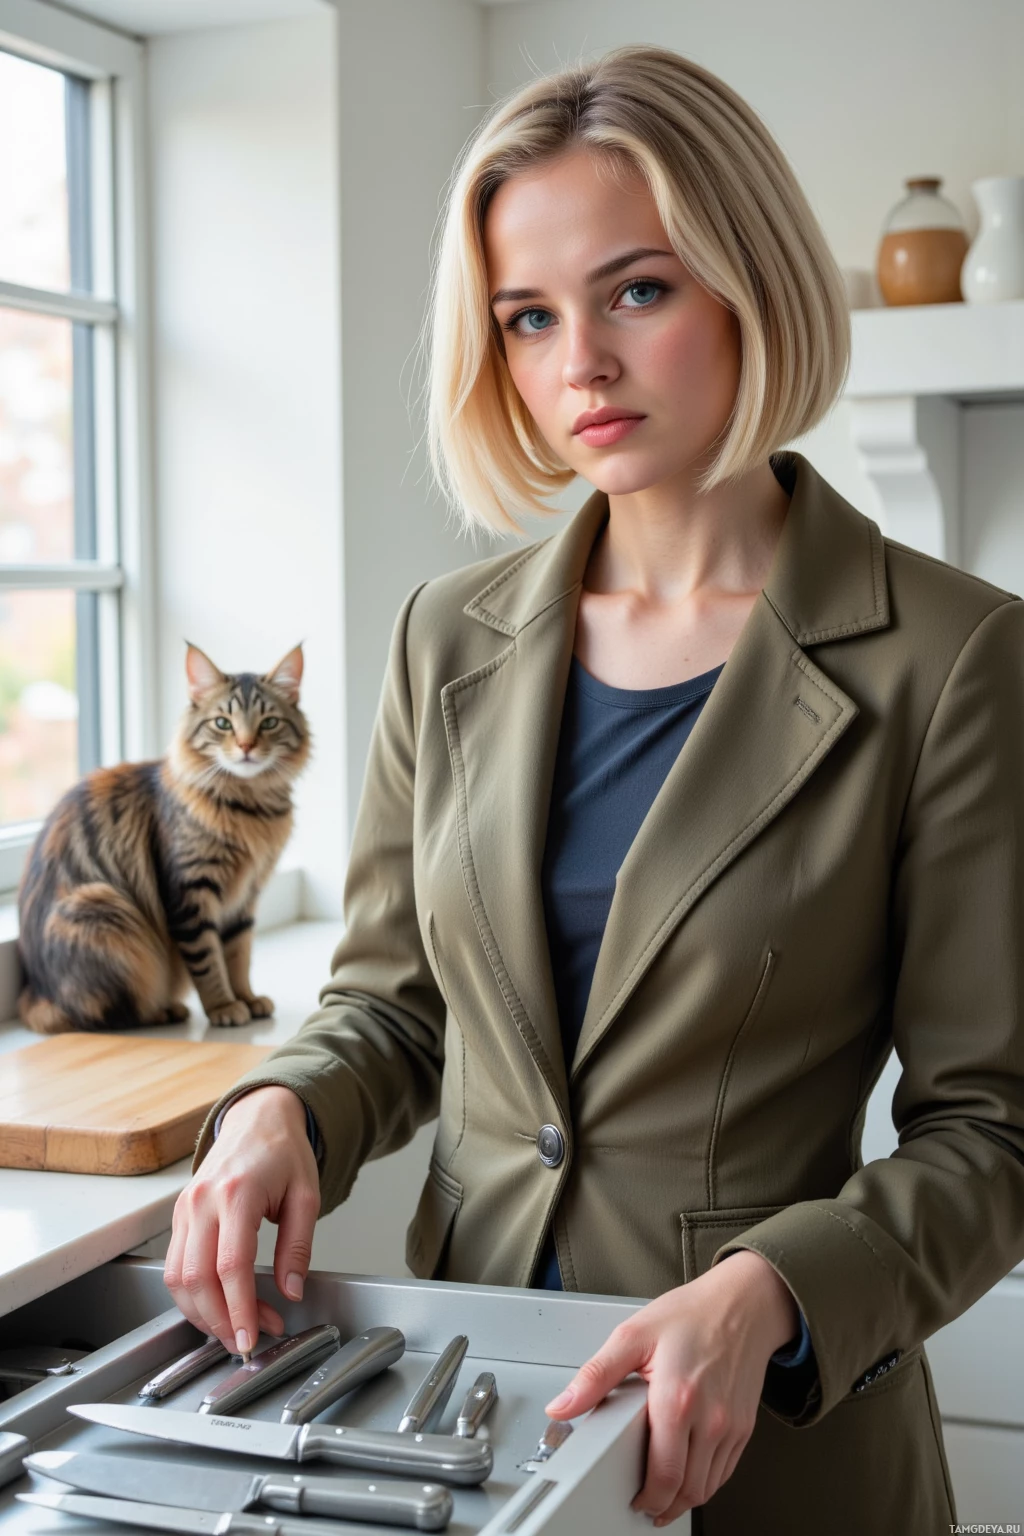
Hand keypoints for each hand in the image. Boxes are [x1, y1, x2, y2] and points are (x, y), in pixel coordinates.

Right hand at [163, 1085, 319, 1354]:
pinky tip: (215, 1306)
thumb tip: (291, 1289)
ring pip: (177, 1278)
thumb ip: (298, 1246)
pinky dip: (190, 1295)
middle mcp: (203, 1201)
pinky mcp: (179, 1215)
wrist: (258, 1117)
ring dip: (201, 1314)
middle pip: (197, 1279)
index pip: (231, 1265)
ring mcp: (185, 1207)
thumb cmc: (283, 1151)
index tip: (252, 1334)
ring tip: (233, 1327)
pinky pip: (173, 1265)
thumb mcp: (306, 1195)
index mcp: (237, 1193)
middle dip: (220, 1320)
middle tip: (248, 1338)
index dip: (239, 1308)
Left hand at [543, 1250, 799, 1525]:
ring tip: (664, 1495)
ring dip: (684, 1499)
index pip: (664, 1474)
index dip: (647, 1499)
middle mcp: (709, 1419)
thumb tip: (562, 1406)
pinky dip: (706, 1483)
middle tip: (645, 1505)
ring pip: (708, 1487)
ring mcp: (730, 1426)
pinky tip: (690, 1476)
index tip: (634, 1501)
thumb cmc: (693, 1315)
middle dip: (663, 1506)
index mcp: (677, 1399)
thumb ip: (595, 1375)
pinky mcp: (745, 1426)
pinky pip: (726, 1471)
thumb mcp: (633, 1335)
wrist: (743, 1303)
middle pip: (688, 1489)